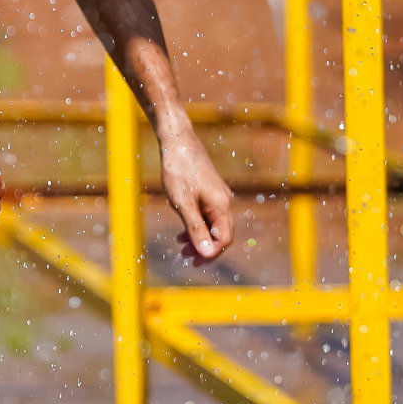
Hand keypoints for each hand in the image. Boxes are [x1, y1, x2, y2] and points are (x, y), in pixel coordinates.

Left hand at [160, 125, 233, 263]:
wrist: (177, 141)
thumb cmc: (178, 171)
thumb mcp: (183, 204)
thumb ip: (195, 229)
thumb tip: (207, 254)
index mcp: (221, 206)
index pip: (224, 239)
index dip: (211, 253)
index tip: (194, 262)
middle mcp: (224, 201)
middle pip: (220, 233)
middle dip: (204, 248)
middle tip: (185, 257)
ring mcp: (217, 195)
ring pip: (213, 224)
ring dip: (199, 238)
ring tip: (181, 246)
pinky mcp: (209, 190)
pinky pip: (207, 214)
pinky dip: (197, 225)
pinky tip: (182, 230)